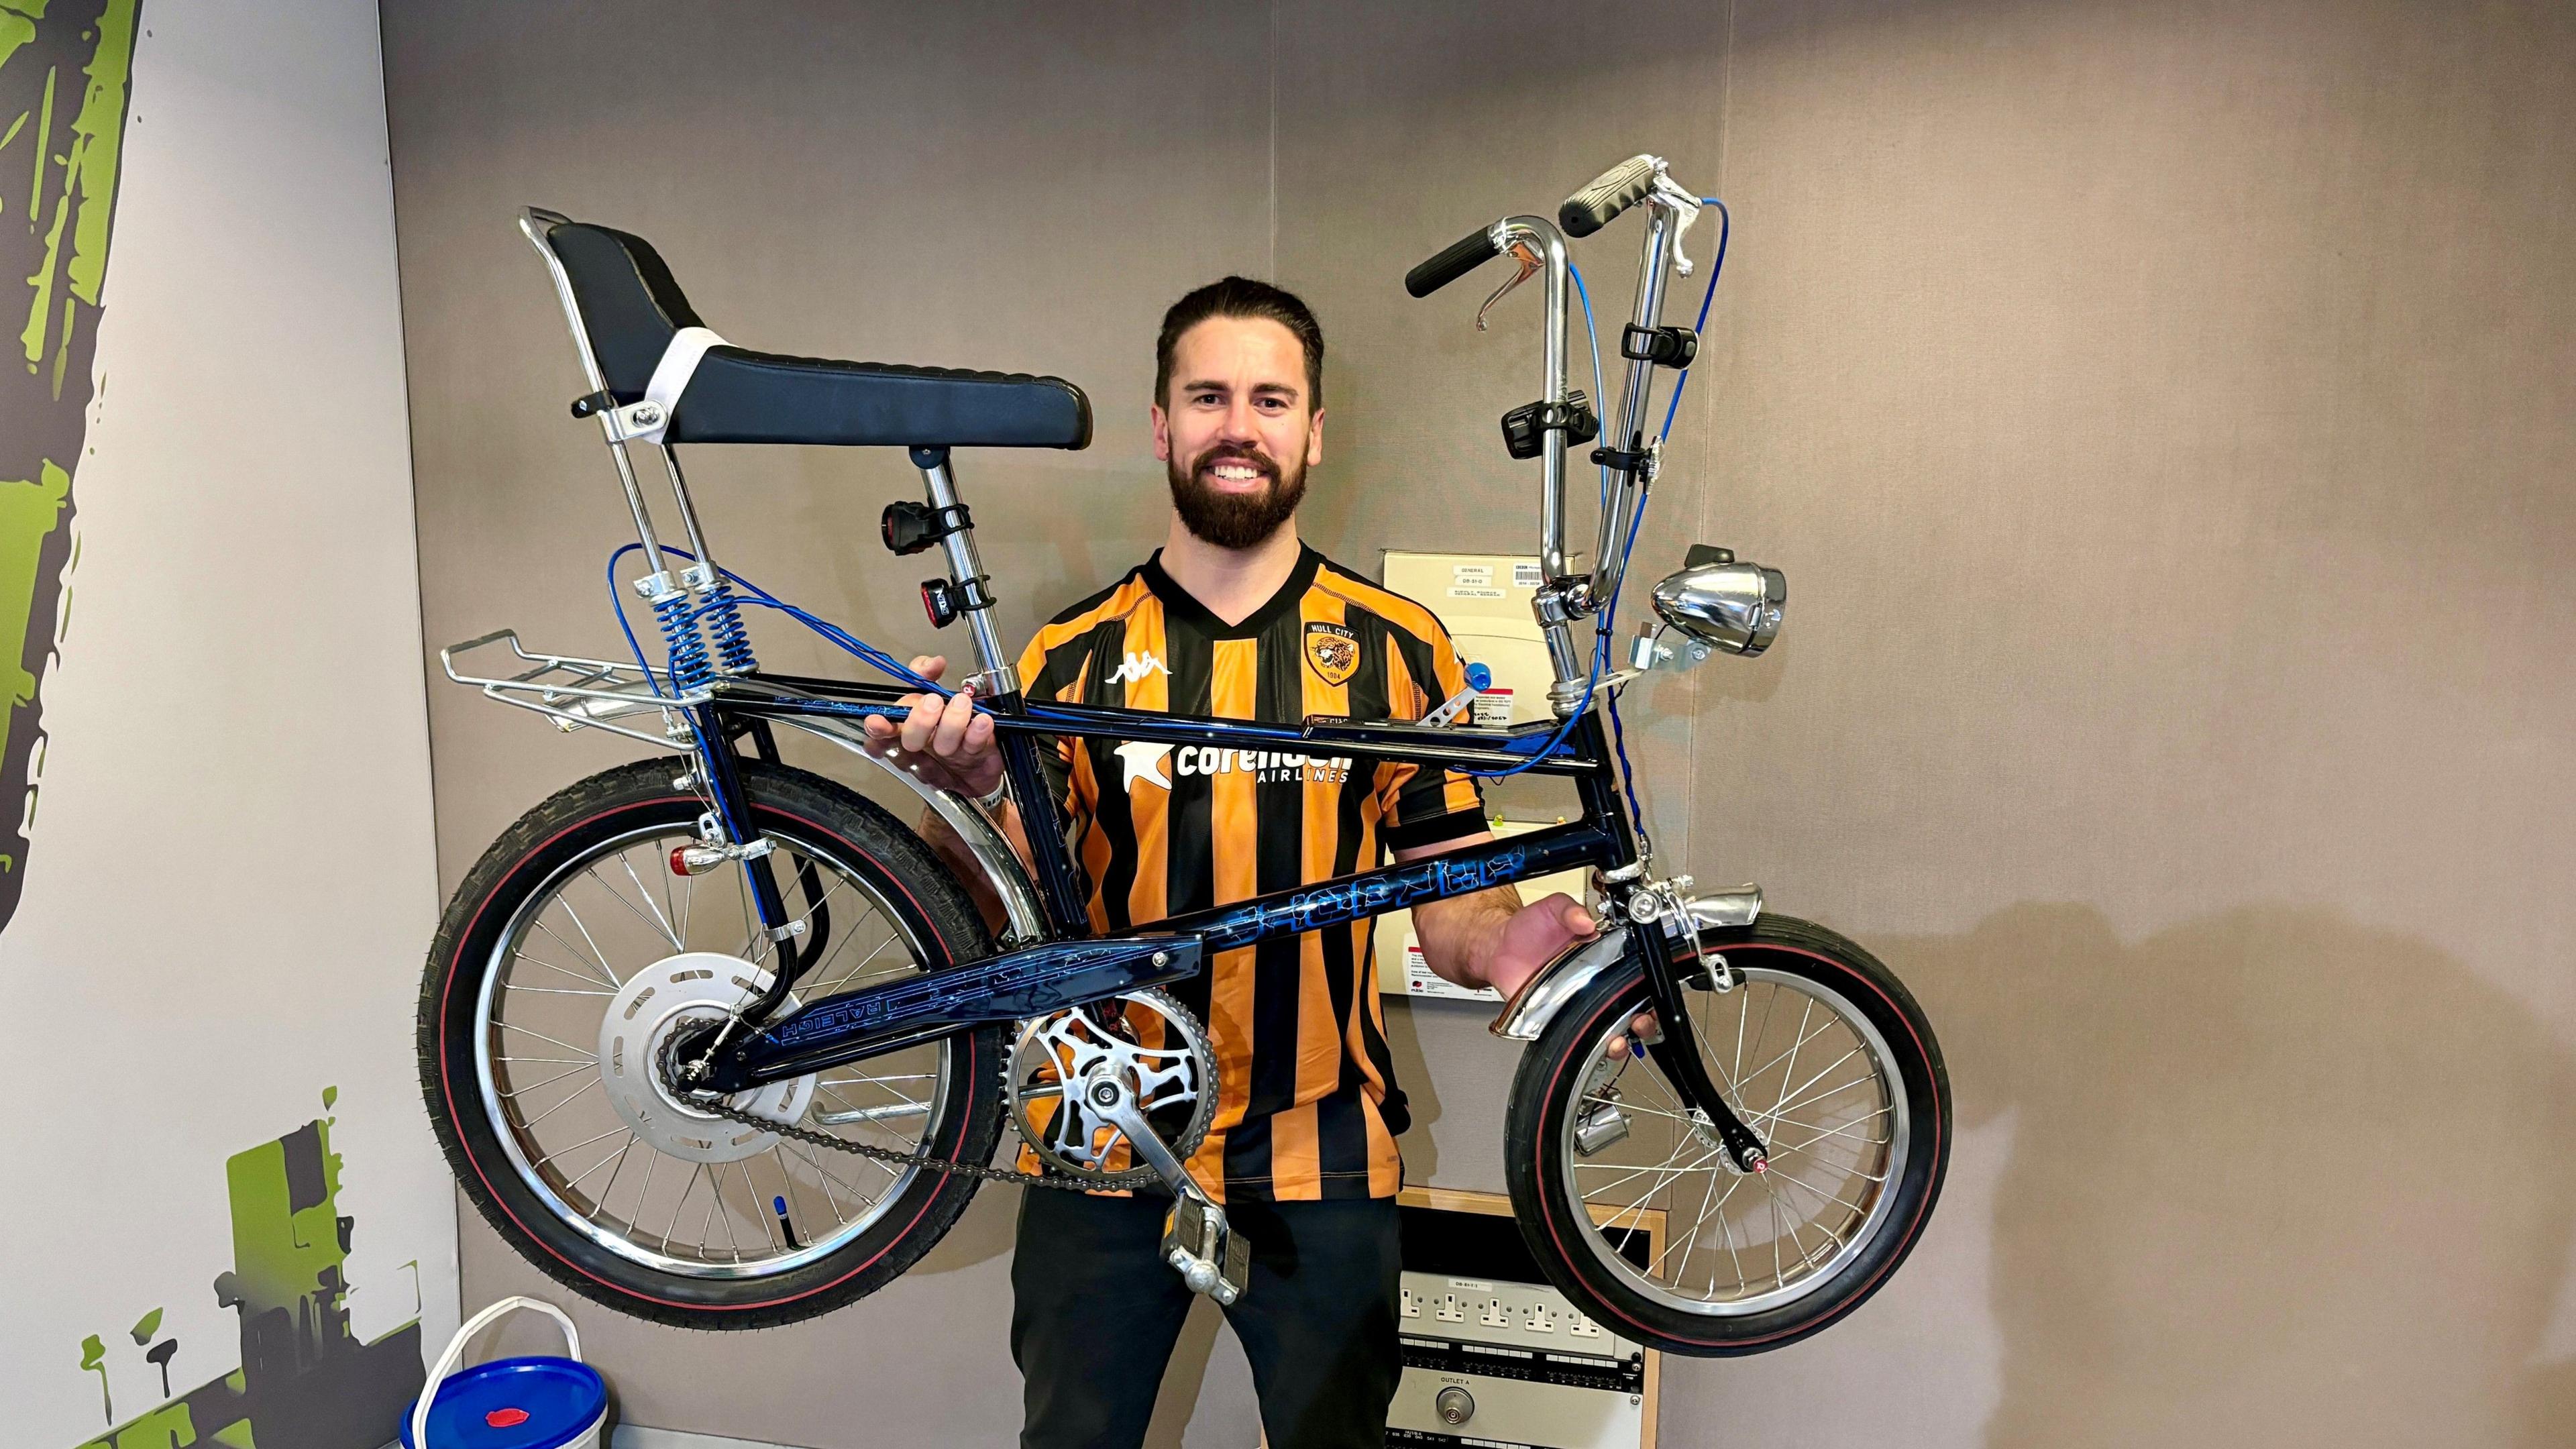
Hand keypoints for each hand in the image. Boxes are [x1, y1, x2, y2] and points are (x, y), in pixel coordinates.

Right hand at [858, 655, 1003, 799]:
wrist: (985, 753)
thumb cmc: (951, 720)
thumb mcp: (934, 691)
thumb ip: (925, 674)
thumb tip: (932, 662)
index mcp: (909, 726)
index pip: (886, 729)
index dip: (879, 727)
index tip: (876, 721)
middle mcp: (926, 745)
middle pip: (912, 739)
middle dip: (920, 721)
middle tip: (932, 702)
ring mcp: (949, 754)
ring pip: (943, 745)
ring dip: (952, 722)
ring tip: (962, 703)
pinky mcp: (974, 757)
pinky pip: (973, 746)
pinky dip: (977, 732)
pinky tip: (983, 721)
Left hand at [1481, 890, 1657, 1058]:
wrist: (1499, 945)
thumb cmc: (1529, 926)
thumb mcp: (1554, 908)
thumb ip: (1570, 910)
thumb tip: (1586, 920)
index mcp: (1602, 957)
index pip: (1635, 977)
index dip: (1647, 991)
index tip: (1649, 996)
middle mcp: (1594, 983)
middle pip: (1630, 1010)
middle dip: (1642, 1022)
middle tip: (1639, 1021)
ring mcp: (1577, 1003)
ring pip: (1608, 1030)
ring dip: (1618, 1041)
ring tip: (1616, 1041)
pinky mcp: (1557, 1017)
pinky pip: (1575, 1035)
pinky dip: (1582, 1045)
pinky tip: (1586, 1044)